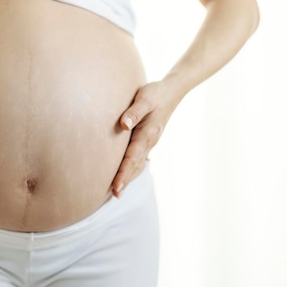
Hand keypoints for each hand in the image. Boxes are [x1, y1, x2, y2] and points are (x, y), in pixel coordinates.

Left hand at [111, 79, 185, 197]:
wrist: (172, 91)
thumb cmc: (155, 93)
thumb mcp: (144, 98)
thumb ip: (134, 112)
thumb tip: (124, 125)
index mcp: (147, 134)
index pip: (132, 158)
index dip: (123, 174)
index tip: (116, 188)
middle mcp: (149, 142)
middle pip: (136, 166)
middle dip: (125, 181)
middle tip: (115, 196)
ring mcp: (150, 142)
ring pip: (138, 163)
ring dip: (129, 177)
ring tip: (117, 190)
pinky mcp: (148, 139)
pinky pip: (139, 157)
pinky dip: (132, 168)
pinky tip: (126, 173)